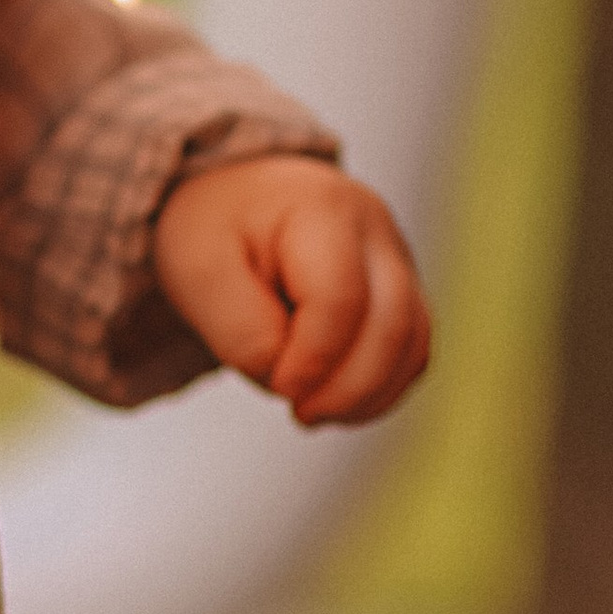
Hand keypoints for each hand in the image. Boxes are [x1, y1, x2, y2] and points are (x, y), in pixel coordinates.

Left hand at [151, 157, 430, 427]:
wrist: (236, 199)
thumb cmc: (215, 231)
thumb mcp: (200, 274)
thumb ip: (244, 334)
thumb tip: (295, 384)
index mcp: (321, 209)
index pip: (340, 300)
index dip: (315, 360)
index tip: (279, 387)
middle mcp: (374, 228)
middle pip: (393, 326)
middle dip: (349, 389)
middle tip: (301, 414)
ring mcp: (396, 258)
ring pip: (413, 343)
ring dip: (369, 395)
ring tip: (315, 412)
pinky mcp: (401, 290)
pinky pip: (411, 351)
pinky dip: (380, 388)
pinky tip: (336, 402)